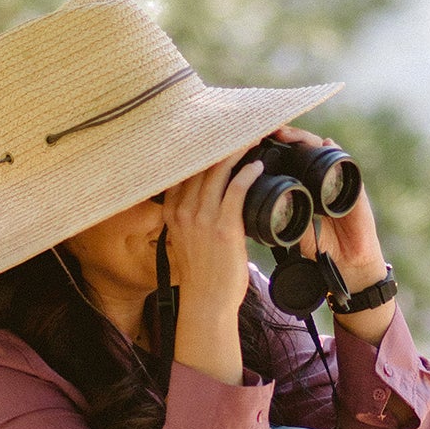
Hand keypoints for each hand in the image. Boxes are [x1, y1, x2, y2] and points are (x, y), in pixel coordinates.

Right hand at [161, 147, 264, 384]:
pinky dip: (247, 173)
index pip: (185, 167)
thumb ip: (192, 215)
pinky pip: (236, 190)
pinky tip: (258, 165)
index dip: (202, 147)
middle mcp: (182, 210)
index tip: (217, 132)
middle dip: (222, 141)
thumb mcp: (187, 239)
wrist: (207, 302)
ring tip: (254, 137)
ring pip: (218, 170)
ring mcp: (201, 218)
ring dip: (238, 150)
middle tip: (241, 126)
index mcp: (172, 209)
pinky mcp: (223, 228)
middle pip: (201, 162)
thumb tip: (209, 195)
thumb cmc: (203, 273)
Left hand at [269, 125, 389, 292]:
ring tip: (290, 134)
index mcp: (306, 188)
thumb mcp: (294, 230)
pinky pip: (345, 163)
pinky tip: (326, 143)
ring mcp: (338, 181)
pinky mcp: (354, 188)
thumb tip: (255, 206)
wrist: (347, 266)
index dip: (275, 150)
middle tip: (270, 131)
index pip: (289, 160)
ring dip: (307, 139)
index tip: (256, 143)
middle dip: (288, 138)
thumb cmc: (322, 249)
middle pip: (304, 148)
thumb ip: (281, 215)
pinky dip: (336, 152)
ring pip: (322, 150)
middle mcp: (321, 180)